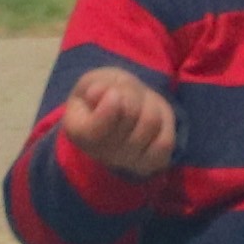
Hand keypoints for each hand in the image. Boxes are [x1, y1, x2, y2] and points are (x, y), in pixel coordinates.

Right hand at [57, 68, 176, 177]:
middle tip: (125, 95)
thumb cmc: (103, 94)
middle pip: (130, 114)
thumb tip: (103, 95)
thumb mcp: (95, 80)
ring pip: (150, 122)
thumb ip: (98, 86)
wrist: (119, 109)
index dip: (111, 103)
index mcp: (78, 131)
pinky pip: (165, 142)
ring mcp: (126, 161)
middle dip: (132, 94)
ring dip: (149, 103)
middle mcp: (100, 153)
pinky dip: (164, 121)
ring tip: (139, 103)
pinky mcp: (149, 163)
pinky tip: (152, 117)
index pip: (97, 127)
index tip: (113, 92)